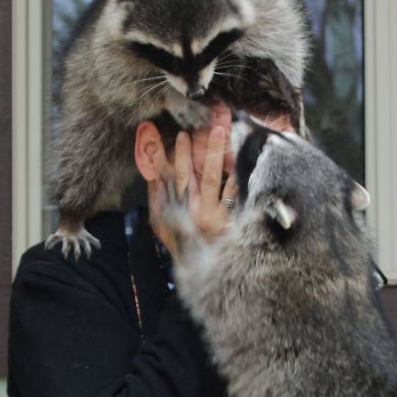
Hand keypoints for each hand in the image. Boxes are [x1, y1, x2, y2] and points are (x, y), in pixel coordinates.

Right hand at [149, 126, 237, 257]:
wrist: (200, 269)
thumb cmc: (179, 243)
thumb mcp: (160, 224)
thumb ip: (156, 198)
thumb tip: (153, 174)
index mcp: (181, 208)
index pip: (179, 177)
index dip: (179, 156)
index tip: (182, 136)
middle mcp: (199, 210)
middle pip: (204, 175)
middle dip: (206, 150)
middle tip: (214, 127)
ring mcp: (217, 215)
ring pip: (221, 181)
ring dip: (224, 156)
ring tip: (227, 134)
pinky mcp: (231, 220)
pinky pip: (236, 194)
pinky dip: (238, 176)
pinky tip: (243, 158)